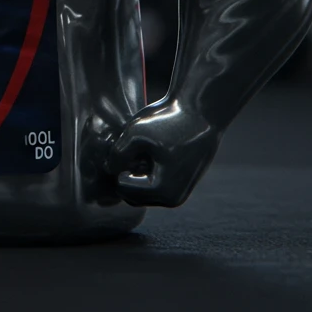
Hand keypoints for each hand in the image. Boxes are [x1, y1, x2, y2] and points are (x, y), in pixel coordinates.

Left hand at [104, 98, 218, 206]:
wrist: (201, 112)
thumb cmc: (169, 119)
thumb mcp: (136, 132)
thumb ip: (117, 154)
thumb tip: (110, 169)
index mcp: (163, 191)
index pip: (122, 188)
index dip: (118, 165)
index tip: (128, 144)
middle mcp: (173, 200)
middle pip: (131, 196)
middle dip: (127, 176)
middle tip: (132, 148)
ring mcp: (180, 195)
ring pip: (143, 193)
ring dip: (137, 176)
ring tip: (142, 149)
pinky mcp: (183, 186)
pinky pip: (155, 188)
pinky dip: (148, 174)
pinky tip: (152, 152)